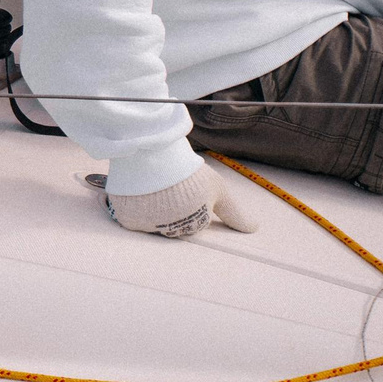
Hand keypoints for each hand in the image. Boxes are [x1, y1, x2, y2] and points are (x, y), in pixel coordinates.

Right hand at [98, 161, 257, 237]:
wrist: (154, 152)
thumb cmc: (188, 170)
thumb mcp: (217, 189)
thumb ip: (234, 213)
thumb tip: (253, 229)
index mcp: (196, 224)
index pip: (195, 224)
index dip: (191, 204)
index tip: (187, 190)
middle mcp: (173, 230)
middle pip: (173, 226)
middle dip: (172, 209)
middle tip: (169, 188)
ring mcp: (151, 225)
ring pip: (152, 223)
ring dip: (152, 209)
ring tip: (153, 187)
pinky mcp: (129, 219)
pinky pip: (131, 219)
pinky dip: (133, 208)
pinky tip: (138, 193)